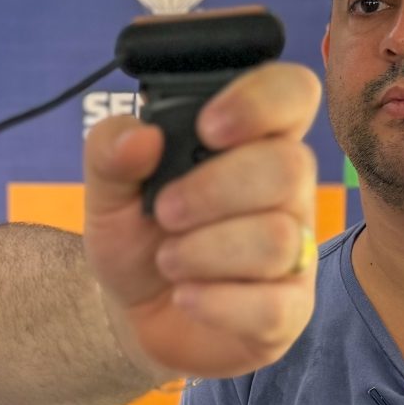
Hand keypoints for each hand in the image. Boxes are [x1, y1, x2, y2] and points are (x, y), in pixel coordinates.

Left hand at [83, 61, 321, 380]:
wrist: (135, 312)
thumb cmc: (139, 235)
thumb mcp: (107, 190)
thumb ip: (110, 152)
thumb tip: (140, 137)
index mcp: (251, 139)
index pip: (293, 92)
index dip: (260, 101)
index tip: (207, 128)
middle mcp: (286, 189)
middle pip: (290, 166)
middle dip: (214, 190)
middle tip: (165, 211)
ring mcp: (295, 250)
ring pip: (278, 239)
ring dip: (205, 251)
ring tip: (169, 260)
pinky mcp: (288, 309)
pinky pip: (272, 305)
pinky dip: (216, 302)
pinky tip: (187, 296)